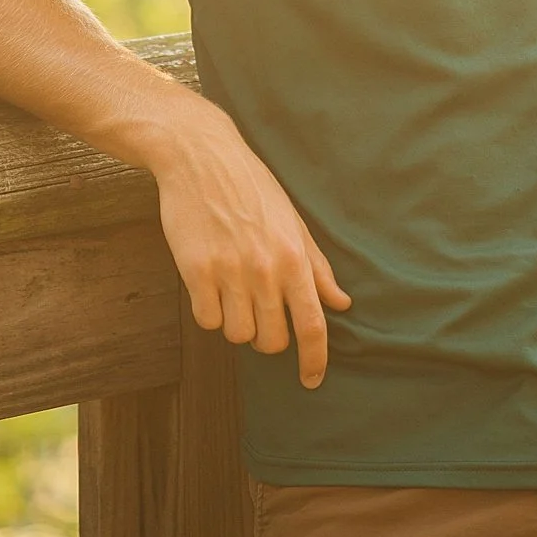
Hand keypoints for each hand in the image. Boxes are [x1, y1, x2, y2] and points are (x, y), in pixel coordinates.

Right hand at [148, 96, 351, 387]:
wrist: (201, 155)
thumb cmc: (251, 187)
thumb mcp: (292, 221)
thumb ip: (316, 267)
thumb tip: (340, 303)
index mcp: (294, 256)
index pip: (312, 325)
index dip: (314, 360)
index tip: (312, 381)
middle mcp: (264, 268)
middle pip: (272, 341)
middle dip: (267, 335)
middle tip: (258, 308)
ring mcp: (229, 271)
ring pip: (238, 335)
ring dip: (236, 323)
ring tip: (232, 290)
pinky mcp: (196, 270)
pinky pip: (207, 321)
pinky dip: (210, 312)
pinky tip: (210, 284)